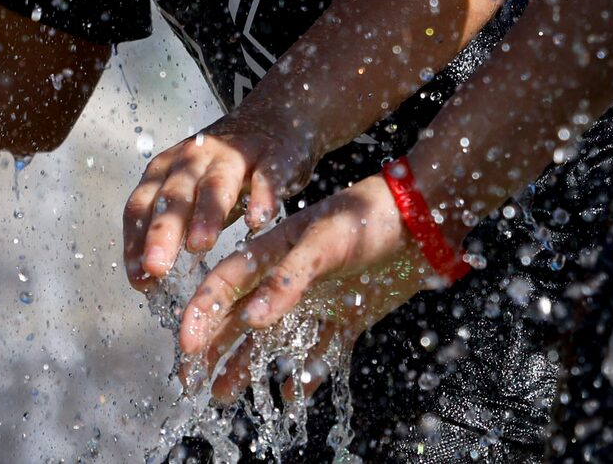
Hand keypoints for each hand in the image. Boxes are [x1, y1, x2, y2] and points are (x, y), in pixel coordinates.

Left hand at [125, 119, 316, 290]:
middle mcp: (194, 159)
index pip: (141, 205)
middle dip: (162, 231)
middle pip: (174, 195)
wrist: (273, 120)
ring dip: (205, 214)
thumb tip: (146, 279)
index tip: (139, 279)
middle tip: (156, 266)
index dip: (136, 242)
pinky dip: (261, 197)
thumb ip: (171, 230)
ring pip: (215, 183)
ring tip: (200, 246)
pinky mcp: (271, 155)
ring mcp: (233, 154)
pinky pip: (265, 176)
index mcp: (166, 171)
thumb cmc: (222, 173)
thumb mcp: (191, 194)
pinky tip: (258, 221)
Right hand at [180, 175, 434, 396]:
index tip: (185, 347)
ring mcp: (319, 299)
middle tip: (189, 382)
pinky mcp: (348, 316)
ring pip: (273, 340)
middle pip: (241, 316)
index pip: (226, 283)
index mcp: (275, 249)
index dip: (202, 313)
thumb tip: (249, 319)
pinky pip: (320, 351)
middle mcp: (291, 277)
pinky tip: (290, 394)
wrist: (427, 218)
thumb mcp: (325, 241)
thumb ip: (288, 279)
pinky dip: (305, 374)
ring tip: (222, 395)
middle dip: (212, 348)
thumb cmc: (370, 216)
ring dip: (247, 366)